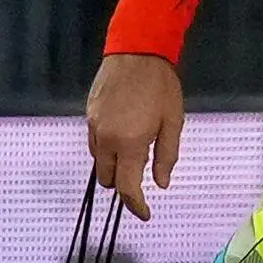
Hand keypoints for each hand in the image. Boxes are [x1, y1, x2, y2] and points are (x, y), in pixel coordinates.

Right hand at [87, 53, 184, 219]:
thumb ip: (166, 155)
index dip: (135, 205)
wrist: (137, 50)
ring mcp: (94, 126)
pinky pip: (95, 142)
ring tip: (134, 152)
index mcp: (129, 143)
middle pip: (107, 178)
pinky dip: (107, 148)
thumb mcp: (173, 122)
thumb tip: (161, 183)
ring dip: (114, 165)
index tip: (144, 213)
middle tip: (140, 178)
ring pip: (99, 161)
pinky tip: (123, 135)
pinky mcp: (89, 114)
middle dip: (122, 184)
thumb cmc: (161, 86)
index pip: (126, 187)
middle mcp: (106, 138)